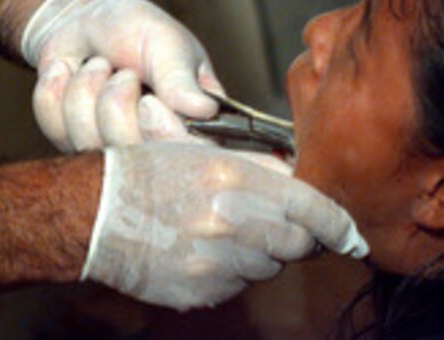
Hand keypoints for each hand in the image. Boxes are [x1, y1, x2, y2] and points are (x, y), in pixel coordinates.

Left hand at [23, 0, 220, 150]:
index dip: (163, 136)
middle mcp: (153, 148)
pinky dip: (58, 88)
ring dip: (87, 88)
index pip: (188, 159)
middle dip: (117, 103)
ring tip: (98, 66)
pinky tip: (70, 72)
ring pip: (89, 141)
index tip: (150, 102)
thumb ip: (180, 77)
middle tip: (124, 72)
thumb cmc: (135, 29)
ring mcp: (109, 150)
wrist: (85, 17)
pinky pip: (55, 126)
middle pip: (133, 158)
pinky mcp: (69, 143)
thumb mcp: (165, 42)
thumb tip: (203, 109)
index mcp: (192, 126)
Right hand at [83, 143, 367, 311]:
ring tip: (222, 233)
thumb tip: (297, 182)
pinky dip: (230, 272)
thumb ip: (255, 170)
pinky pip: (236, 286)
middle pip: (295, 245)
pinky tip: (202, 252)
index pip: (310, 209)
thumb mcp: (199, 152)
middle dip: (295, 238)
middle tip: (277, 227)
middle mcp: (229, 223)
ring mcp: (215, 263)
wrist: (92, 212)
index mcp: (233, 180)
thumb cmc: (142, 173)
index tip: (351, 236)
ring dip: (259, 254)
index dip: (337, 225)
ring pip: (266, 267)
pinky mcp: (201, 291)